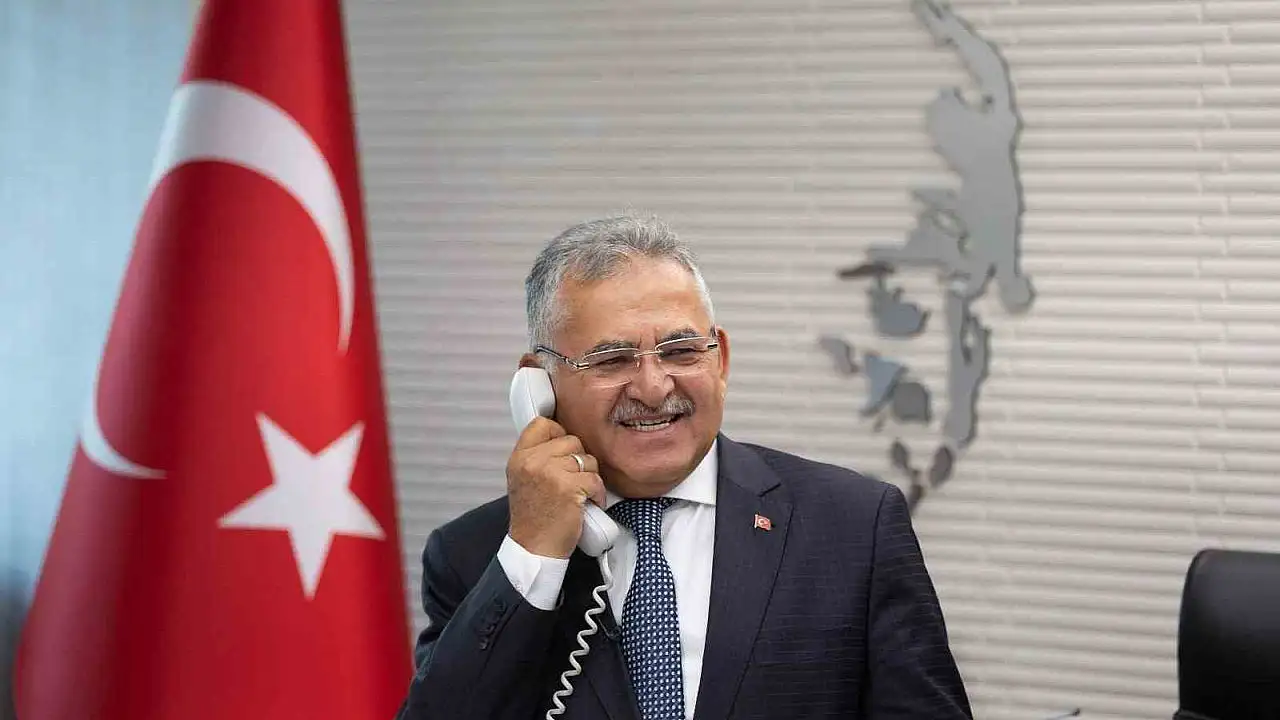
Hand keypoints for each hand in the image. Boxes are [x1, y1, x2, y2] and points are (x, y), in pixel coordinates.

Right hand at [506, 417, 605, 558]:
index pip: (542, 424)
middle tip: (574, 480)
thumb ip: (537, 458)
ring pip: (587, 459)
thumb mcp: (522, 480)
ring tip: (580, 494)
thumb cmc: (533, 519)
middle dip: (578, 460)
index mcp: (519, 457)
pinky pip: (595, 479)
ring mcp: (550, 473)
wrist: (534, 549)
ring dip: (589, 477)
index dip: (559, 433)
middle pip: (571, 440)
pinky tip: (589, 504)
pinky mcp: (569, 487)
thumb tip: (563, 440)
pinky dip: (597, 493)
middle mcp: (532, 461)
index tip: (564, 451)